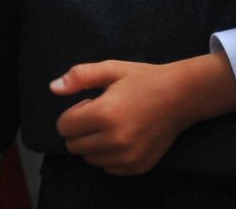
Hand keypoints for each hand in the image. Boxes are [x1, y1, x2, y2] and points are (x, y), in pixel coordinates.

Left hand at [52, 53, 235, 175]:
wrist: (182, 96)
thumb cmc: (144, 80)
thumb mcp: (112, 69)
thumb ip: (80, 76)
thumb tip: (53, 88)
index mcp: (105, 114)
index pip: (64, 126)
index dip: (73, 113)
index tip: (90, 103)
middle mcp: (115, 140)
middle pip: (74, 146)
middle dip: (81, 130)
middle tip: (101, 114)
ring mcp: (127, 157)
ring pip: (89, 158)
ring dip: (94, 144)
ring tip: (114, 124)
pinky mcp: (137, 167)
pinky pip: (107, 168)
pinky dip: (109, 155)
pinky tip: (124, 137)